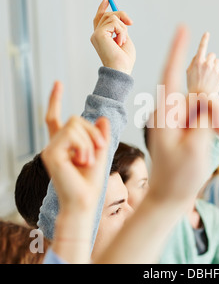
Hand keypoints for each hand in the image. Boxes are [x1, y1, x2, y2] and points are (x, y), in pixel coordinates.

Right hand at [41, 82, 110, 212]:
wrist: (85, 200)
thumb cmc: (92, 180)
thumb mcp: (101, 152)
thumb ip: (101, 135)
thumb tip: (102, 118)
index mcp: (65, 144)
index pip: (55, 117)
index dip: (55, 100)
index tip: (57, 83)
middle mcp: (55, 144)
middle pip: (74, 119)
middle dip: (92, 131)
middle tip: (98, 150)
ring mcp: (51, 148)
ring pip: (74, 124)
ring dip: (90, 140)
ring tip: (89, 160)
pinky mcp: (51, 153)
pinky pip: (71, 134)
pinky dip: (84, 145)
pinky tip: (83, 161)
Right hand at [91, 0, 135, 73]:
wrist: (121, 70)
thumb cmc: (124, 60)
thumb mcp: (124, 40)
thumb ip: (120, 29)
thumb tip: (122, 19)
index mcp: (101, 38)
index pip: (99, 18)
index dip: (102, 7)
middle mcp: (96, 35)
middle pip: (107, 15)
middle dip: (121, 15)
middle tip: (131, 23)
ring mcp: (96, 34)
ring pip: (112, 17)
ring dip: (123, 27)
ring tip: (123, 41)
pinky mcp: (99, 34)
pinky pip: (114, 22)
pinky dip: (121, 31)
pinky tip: (120, 42)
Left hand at [148, 26, 218, 204]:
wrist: (170, 195)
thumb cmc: (180, 176)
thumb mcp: (196, 146)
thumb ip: (204, 117)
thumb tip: (208, 96)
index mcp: (166, 115)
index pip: (170, 76)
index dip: (177, 51)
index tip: (183, 28)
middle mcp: (170, 112)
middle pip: (196, 93)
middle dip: (214, 106)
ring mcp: (177, 119)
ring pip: (203, 104)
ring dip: (216, 118)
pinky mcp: (185, 126)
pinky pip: (203, 115)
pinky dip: (214, 122)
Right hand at [187, 32, 218, 94]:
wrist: (202, 100)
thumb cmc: (193, 86)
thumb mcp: (188, 73)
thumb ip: (193, 62)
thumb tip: (198, 54)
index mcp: (197, 62)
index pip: (201, 47)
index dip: (204, 39)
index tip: (207, 33)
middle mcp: (207, 64)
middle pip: (212, 55)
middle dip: (210, 60)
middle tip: (207, 70)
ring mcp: (215, 69)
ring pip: (218, 61)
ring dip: (215, 66)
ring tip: (210, 77)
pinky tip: (216, 78)